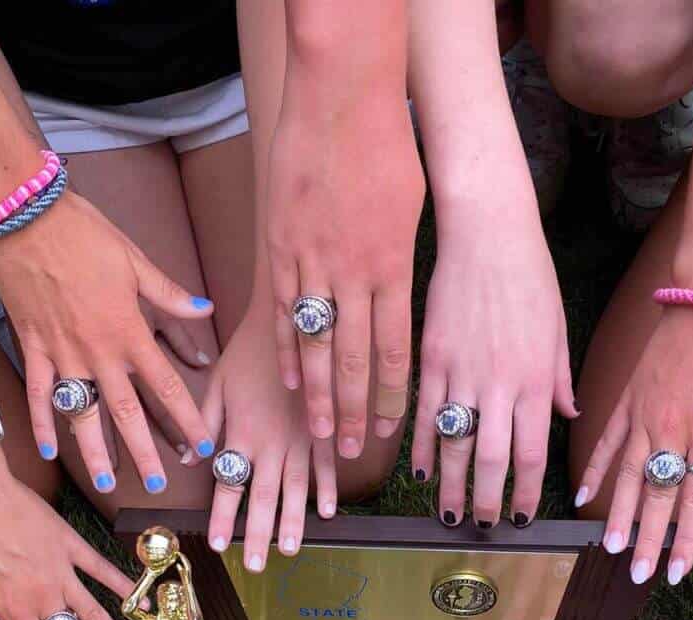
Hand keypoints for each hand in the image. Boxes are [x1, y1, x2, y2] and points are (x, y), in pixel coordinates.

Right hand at [0, 192, 216, 491]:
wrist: (24, 215)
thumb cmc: (84, 233)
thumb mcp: (136, 261)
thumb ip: (170, 294)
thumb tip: (206, 309)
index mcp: (129, 332)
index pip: (167, 388)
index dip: (188, 420)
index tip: (202, 446)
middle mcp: (98, 352)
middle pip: (127, 413)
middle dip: (145, 453)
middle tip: (157, 485)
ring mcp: (62, 353)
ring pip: (82, 413)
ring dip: (95, 451)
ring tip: (107, 483)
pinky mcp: (32, 346)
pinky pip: (38, 394)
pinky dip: (42, 423)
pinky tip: (49, 452)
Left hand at [203, 305, 336, 570]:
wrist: (292, 322)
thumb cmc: (249, 350)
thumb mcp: (216, 382)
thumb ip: (202, 422)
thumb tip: (185, 457)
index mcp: (241, 432)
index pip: (228, 484)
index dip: (223, 517)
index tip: (218, 544)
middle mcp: (271, 442)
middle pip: (263, 497)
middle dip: (259, 534)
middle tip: (256, 565)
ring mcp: (301, 437)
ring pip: (296, 489)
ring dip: (293, 523)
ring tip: (289, 551)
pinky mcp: (324, 427)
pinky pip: (326, 465)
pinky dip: (328, 490)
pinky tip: (328, 514)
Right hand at [267, 78, 423, 455]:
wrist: (340, 95)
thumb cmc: (386, 147)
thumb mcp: (413, 210)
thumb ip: (404, 264)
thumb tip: (404, 305)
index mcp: (394, 267)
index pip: (396, 350)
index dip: (394, 395)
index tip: (393, 429)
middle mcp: (354, 274)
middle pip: (355, 360)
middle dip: (358, 411)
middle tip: (356, 450)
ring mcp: (312, 263)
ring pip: (315, 345)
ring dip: (319, 396)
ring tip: (321, 433)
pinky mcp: (280, 248)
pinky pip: (280, 312)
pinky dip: (285, 351)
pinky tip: (289, 382)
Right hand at [412, 198, 575, 525]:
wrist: (488, 232)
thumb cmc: (530, 276)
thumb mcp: (559, 328)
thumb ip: (561, 378)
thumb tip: (570, 414)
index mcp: (536, 380)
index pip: (532, 453)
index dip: (526, 492)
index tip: (522, 516)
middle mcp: (499, 384)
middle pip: (490, 460)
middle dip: (485, 501)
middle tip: (481, 525)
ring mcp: (461, 372)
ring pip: (453, 444)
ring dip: (450, 485)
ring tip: (448, 512)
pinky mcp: (430, 357)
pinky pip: (423, 412)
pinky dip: (421, 445)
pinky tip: (421, 470)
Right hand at [578, 308, 692, 585]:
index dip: (687, 539)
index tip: (681, 571)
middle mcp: (672, 432)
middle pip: (658, 497)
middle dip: (650, 541)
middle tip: (641, 575)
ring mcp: (643, 418)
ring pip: (628, 477)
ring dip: (620, 515)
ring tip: (612, 547)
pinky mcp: (626, 403)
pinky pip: (606, 443)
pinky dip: (593, 469)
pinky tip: (583, 496)